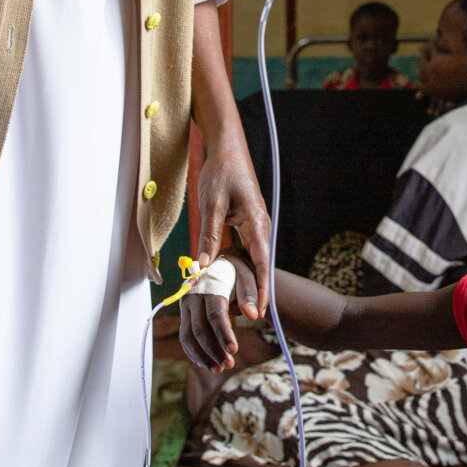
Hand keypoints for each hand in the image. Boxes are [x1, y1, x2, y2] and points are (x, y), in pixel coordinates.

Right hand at [179, 246, 260, 373]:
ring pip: (187, 336)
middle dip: (213, 350)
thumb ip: (252, 294)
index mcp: (208, 285)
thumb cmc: (238, 269)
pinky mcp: (185, 314)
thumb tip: (255, 316)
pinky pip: (184, 336)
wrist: (222, 261)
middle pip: (198, 329)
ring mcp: (185, 306)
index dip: (224, 333)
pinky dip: (193, 352)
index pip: (215, 314)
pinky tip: (206, 363)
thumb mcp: (249, 275)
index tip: (234, 350)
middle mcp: (192, 296)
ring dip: (202, 356)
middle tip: (229, 365)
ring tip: (218, 370)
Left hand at [193, 134, 268, 314]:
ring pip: (252, 262)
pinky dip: (238, 268)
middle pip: (259, 267)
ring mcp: (254, 228)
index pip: (262, 264)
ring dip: (246, 282)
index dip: (260, 289)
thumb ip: (210, 235)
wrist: (227, 149)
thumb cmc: (222, 172)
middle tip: (246, 317)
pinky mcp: (246, 227)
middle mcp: (260, 228)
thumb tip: (204, 266)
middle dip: (253, 292)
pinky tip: (229, 281)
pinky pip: (245, 252)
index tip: (258, 311)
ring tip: (239, 307)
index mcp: (257, 224)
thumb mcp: (213, 204)